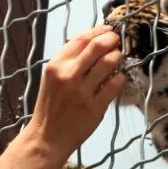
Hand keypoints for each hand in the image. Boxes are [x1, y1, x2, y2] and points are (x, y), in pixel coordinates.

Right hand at [25, 25, 123, 156]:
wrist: (47, 137)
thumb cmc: (50, 106)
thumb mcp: (51, 78)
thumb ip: (68, 60)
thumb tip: (93, 41)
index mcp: (56, 65)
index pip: (81, 39)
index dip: (99, 31)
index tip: (109, 30)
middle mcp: (68, 76)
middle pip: (98, 47)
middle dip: (112, 40)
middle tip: (118, 41)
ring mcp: (82, 92)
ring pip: (109, 63)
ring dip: (118, 57)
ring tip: (118, 59)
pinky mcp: (95, 107)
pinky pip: (115, 85)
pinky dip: (120, 78)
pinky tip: (118, 78)